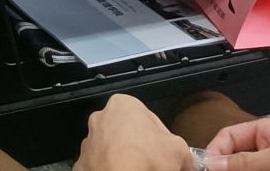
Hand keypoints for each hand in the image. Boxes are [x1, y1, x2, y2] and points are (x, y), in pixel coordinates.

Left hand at [72, 95, 189, 170]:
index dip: (163, 140)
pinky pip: (101, 166)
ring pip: (112, 150)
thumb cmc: (146, 157)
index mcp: (123, 105)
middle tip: (156, 165)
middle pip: (129, 134)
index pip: (150, 120)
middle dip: (142, 148)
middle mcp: (101, 118)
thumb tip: (188, 162)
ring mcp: (89, 141)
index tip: (169, 155)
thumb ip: (184, 151)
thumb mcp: (179, 150)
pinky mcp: (82, 163)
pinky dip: (111, 170)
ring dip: (124, 160)